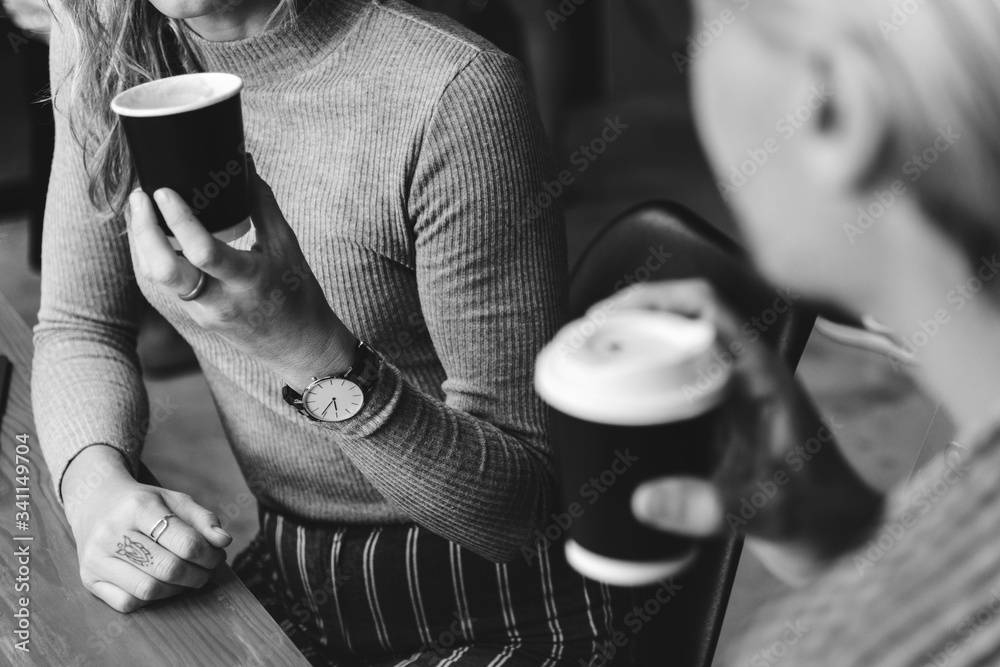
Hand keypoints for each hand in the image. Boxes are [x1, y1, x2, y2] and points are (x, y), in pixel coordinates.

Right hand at [62, 446, 231, 612]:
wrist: (95, 503)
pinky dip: (151, 599)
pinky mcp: (88, 579)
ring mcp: (96, 558)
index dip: (210, 555)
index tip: (218, 555)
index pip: (186, 543)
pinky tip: (160, 583)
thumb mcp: (175, 500)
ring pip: (149, 590)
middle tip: (207, 570)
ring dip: (178, 589)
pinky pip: (127, 604)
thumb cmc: (143, 504)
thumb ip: (203, 519)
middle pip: (169, 569)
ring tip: (187, 577)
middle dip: (198, 574)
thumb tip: (224, 541)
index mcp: (138, 507)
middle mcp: (111, 532)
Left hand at [127, 157, 357, 390]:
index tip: (163, 190)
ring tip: (140, 209)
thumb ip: (262, 205)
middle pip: (162, 270)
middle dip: (142, 231)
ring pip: (156, 278)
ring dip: (141, 242)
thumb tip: (244, 163)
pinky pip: (165, 285)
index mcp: (248, 281)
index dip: (177, 219)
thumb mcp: (288, 247)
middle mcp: (220, 301)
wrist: (301, 348)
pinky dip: (154, 256)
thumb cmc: (299, 294)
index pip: (202, 251)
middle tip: (140, 197)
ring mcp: (204, 313)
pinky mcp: (196, 317)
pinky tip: (151, 234)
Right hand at [597, 280, 882, 584]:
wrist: (842, 539)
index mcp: (761, 373)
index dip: (652, 299)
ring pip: (674, 349)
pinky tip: (613, 404)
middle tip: (582, 340)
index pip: (704, 306)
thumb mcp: (766, 511)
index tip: (606, 315)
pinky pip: (673, 384)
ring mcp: (731, 396)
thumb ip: (711, 507)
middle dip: (628, 320)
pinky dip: (640, 382)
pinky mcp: (719, 421)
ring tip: (586, 361)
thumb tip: (645, 500)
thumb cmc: (820, 517)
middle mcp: (744, 375)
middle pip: (679, 320)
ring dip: (632, 348)